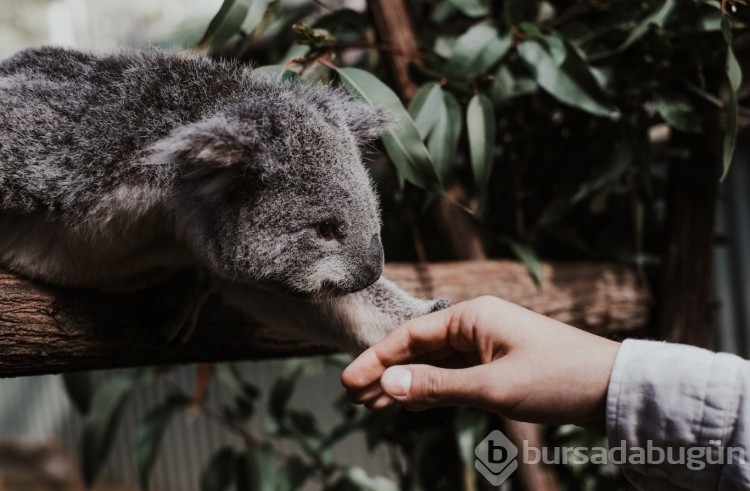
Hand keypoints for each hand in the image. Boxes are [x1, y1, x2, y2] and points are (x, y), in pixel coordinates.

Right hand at [341, 296, 620, 429]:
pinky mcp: (497, 364)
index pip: (410, 336)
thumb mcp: (492, 386)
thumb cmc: (557, 378)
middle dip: (385, 372)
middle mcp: (475, 325)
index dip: (376, 359)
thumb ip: (437, 385)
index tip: (348, 382)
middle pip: (418, 348)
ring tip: (371, 404)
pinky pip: (453, 374)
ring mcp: (486, 344)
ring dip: (404, 383)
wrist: (612, 387)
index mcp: (473, 316)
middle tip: (352, 396)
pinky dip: (429, 389)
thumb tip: (387, 384)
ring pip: (433, 363)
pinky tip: (410, 403)